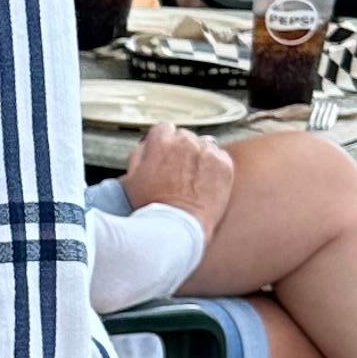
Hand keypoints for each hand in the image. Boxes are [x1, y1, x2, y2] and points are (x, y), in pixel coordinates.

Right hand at [122, 121, 234, 237]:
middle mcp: (186, 142)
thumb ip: (139, 155)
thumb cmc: (150, 208)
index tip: (163, 157)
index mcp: (161, 142)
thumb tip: (148, 145)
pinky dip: (214, 166)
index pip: (163, 129)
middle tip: (177, 172)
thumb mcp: (130, 179)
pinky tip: (205, 183)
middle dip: (180, 150)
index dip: (161, 144)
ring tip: (192, 179)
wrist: (177, 228)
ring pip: (204, 144)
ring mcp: (208, 152)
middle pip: (184, 136)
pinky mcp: (225, 165)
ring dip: (198, 156)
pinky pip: (220, 156)